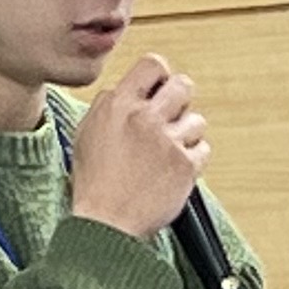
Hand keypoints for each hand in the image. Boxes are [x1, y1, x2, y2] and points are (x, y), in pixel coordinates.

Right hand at [70, 56, 206, 236]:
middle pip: (183, 85)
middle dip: (180, 99)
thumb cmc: (94, 185)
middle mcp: (145, 119)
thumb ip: (107, 107)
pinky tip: (174, 169)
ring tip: (168, 150)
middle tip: (170, 116)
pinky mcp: (185, 165)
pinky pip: (203, 149)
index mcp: (118, 106)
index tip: (158, 88)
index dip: (159, 75)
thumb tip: (123, 92)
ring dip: (186, 133)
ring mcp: (168, 141)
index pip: (152, 64)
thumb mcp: (85, 134)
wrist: (106, 224)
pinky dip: (192, 159)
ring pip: (197, 119)